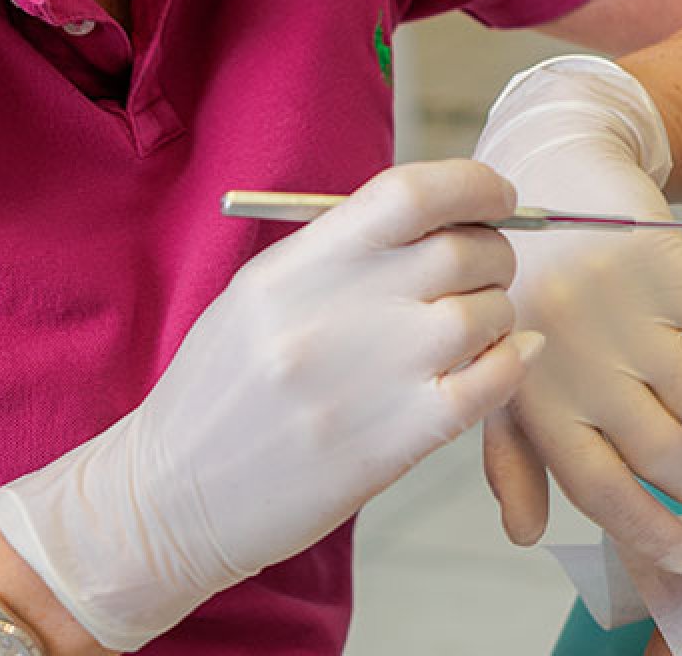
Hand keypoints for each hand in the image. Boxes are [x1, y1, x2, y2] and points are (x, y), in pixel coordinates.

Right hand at [0, 161, 536, 649]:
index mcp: (297, 265)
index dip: (473, 186)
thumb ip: (341, 255)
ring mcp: (366, 380)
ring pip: (484, 315)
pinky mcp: (390, 445)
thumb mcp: (259, 297)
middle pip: (462, 250)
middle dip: (495, 253)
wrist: (172, 496)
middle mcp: (332, 311)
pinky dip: (510, 365)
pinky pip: (487, 387)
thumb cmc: (221, 391)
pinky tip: (503, 361)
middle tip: (488, 272)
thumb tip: (439, 221)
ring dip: (500, 314)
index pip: (410, 193)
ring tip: (481, 328)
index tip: (496, 198)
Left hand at [474, 57, 681, 579]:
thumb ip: (513, 455)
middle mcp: (578, 354)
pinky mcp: (674, 269)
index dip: (648, 532)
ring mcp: (629, 310)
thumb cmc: (523, 285)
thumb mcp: (500, 367)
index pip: (598, 485)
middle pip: (662, 454)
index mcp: (531, 389)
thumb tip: (528, 536)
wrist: (551, 167)